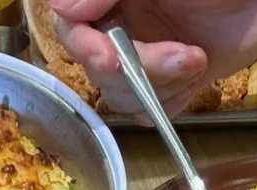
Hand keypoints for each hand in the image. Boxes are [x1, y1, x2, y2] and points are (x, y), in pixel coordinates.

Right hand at [46, 0, 256, 115]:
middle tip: (179, 57)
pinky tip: (197, 72)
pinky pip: (146, 111)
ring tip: (197, 59)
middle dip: (137, 67)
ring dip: (159, 84)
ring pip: (118, 93)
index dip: (82, 43)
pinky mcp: (162, 84)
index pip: (69, 22)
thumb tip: (59, 6)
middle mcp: (116, 23)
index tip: (106, 55)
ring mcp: (138, 55)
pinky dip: (171, 99)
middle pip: (92, 64)